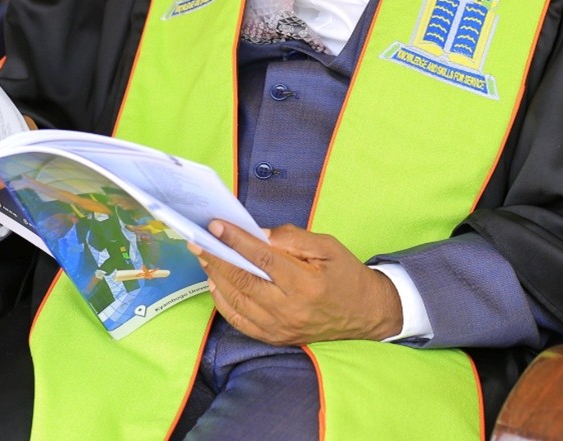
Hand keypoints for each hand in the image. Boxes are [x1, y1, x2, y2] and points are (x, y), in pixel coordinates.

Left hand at [190, 222, 402, 345]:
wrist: (365, 313)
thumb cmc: (346, 275)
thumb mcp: (328, 246)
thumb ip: (294, 238)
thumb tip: (259, 234)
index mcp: (305, 283)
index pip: (262, 258)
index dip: (236, 240)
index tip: (216, 224)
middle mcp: (289, 309)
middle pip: (243, 281)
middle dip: (216, 257)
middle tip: (197, 239)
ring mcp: (280, 327)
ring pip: (237, 302)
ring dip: (216, 277)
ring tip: (203, 256)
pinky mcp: (275, 338)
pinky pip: (240, 321)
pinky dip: (223, 302)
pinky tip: (216, 283)